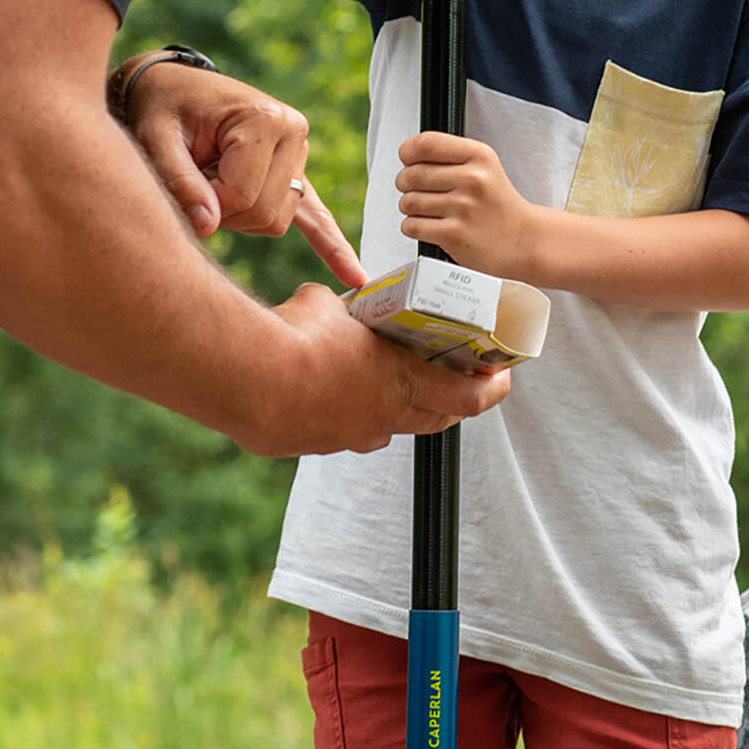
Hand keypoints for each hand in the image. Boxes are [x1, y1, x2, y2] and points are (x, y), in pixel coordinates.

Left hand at [123, 61, 362, 282]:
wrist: (173, 90)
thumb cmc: (162, 111)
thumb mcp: (157, 141)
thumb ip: (180, 184)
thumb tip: (207, 227)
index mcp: (265, 118)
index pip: (243, 195)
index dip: (206, 205)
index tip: (180, 184)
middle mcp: (293, 133)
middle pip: (264, 211)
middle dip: (224, 214)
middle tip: (192, 184)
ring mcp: (299, 154)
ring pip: (275, 220)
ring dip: (239, 217)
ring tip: (211, 181)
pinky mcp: (295, 172)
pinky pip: (317, 216)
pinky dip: (332, 245)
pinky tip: (353, 276)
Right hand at [250, 282, 513, 454]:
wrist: (247, 378)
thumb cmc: (297, 338)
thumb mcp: (330, 307)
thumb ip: (344, 309)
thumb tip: (333, 305)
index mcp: (404, 385)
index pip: (470, 397)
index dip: (492, 388)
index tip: (502, 376)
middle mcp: (384, 419)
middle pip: (436, 418)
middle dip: (451, 400)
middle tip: (457, 380)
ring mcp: (349, 437)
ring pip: (387, 426)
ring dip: (396, 406)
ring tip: (387, 381)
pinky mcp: (315, 443)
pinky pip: (343, 430)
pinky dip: (346, 412)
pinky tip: (329, 391)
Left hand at [396, 131, 536, 275]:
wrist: (522, 239)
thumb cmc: (497, 203)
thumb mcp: (484, 166)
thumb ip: (450, 155)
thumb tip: (408, 154)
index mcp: (479, 156)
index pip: (425, 143)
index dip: (408, 153)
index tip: (409, 160)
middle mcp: (472, 179)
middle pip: (411, 174)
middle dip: (405, 183)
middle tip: (415, 189)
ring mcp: (463, 208)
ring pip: (408, 202)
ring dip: (410, 207)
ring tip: (427, 210)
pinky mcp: (454, 235)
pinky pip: (412, 226)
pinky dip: (413, 227)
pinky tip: (430, 225)